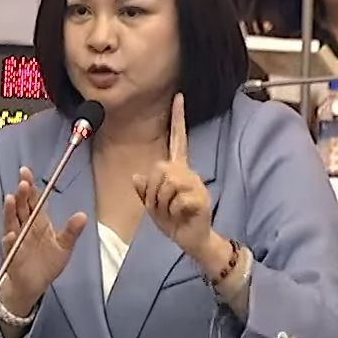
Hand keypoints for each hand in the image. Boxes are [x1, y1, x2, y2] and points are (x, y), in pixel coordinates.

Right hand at [0, 165, 86, 313]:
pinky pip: (10, 247)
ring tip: (11, 198)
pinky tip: (10, 234)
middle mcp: (25, 227)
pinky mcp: (12, 256)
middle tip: (22, 181)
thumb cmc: (47, 263)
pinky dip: (9, 241)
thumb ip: (71, 231)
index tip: (26, 172)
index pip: (33, 200)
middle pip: (22, 207)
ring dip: (10, 211)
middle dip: (21, 194)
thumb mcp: (64, 246)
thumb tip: (83, 215)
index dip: (30, 187)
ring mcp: (16, 240)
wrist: (33, 285)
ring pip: (12, 222)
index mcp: (38, 222)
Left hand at [132, 94, 213, 251]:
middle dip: (152, 192)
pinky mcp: (201, 198)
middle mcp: (188, 173)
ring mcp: (196, 184)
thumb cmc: (174, 221)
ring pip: (166, 183)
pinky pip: (176, 199)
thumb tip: (136, 177)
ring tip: (171, 212)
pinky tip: (181, 216)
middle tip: (159, 207)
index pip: (178, 139)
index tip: (179, 97)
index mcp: (177, 170)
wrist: (192, 241)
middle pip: (159, 168)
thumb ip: (144, 192)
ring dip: (160, 203)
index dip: (178, 118)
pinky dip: (172, 211)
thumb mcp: (152, 207)